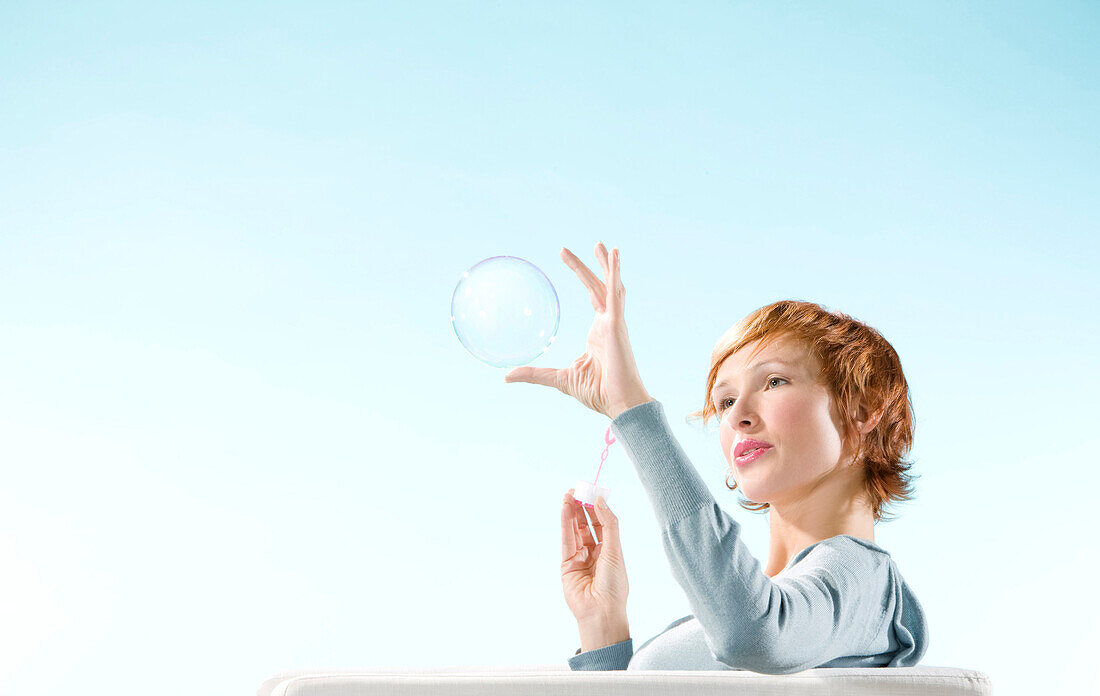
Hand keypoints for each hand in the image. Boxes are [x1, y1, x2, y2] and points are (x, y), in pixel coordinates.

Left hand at [504, 243, 651, 418]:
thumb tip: (506, 376)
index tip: (565, 259)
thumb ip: (535, 374)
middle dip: (585, 266)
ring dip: (606, 265)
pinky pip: (616, 294)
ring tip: (601, 246)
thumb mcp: (558, 378)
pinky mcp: (618, 325)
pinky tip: (614, 256)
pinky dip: (615, 273)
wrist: (619, 405)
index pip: (592, 295)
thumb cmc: (597, 393)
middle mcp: (609, 322)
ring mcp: (615, 322)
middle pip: (597, 286)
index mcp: (599, 331)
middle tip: (564, 250)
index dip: (581, 275)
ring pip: (609, 285)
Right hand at [560, 489, 628, 623]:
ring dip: (571, 512)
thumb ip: (608, 524)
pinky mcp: (566, 564)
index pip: (601, 524)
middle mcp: (593, 553)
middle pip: (585, 525)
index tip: (592, 491)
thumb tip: (600, 500)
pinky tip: (564, 508)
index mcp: (609, 551)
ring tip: (568, 494)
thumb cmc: (614, 584)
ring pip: (574, 530)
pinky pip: (566, 540)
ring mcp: (579, 558)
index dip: (596, 508)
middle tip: (577, 489)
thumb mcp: (615, 550)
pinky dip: (564, 523)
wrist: (601, 611)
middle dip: (581, 507)